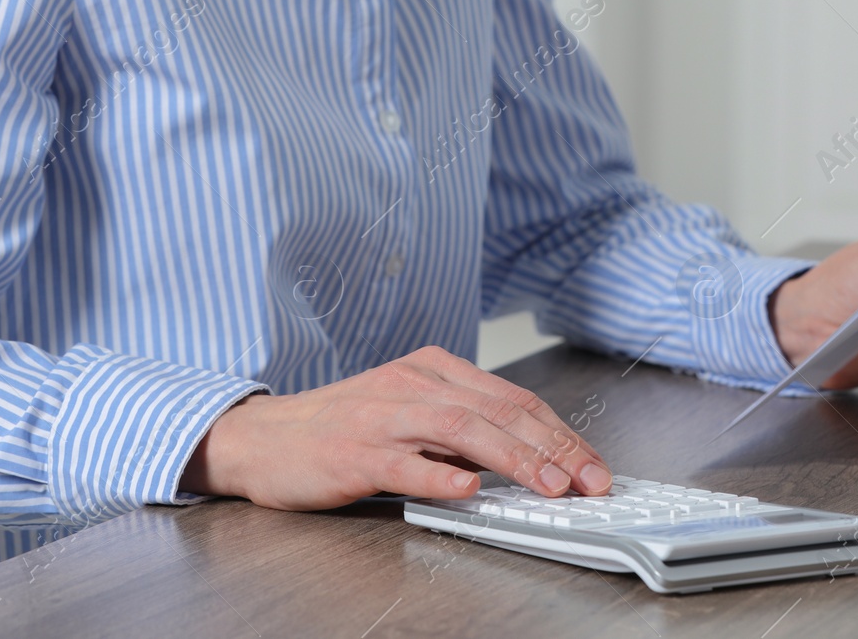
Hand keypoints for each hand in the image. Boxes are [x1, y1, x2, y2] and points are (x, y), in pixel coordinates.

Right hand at [178, 346, 612, 508]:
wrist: (264, 439)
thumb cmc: (340, 428)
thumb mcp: (409, 411)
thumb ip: (461, 427)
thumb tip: (527, 455)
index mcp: (432, 370)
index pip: (512, 398)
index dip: (559, 432)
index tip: (592, 463)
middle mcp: (412, 385)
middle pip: (497, 410)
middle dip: (553, 447)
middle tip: (589, 479)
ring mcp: (382, 417)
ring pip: (460, 429)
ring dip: (513, 458)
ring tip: (549, 484)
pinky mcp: (354, 453)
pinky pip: (404, 463)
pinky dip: (439, 474)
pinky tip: (469, 488)